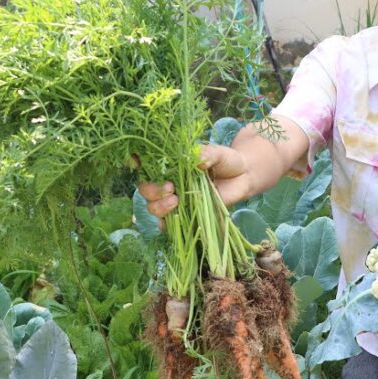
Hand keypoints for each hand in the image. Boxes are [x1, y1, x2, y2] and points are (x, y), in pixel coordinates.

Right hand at [136, 145, 254, 224]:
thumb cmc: (226, 161)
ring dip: (159, 206)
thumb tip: (198, 161)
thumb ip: (206, 155)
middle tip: (170, 188)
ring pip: (152, 206)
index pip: (144, 163)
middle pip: (145, 189)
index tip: (136, 161)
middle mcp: (167, 181)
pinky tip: (170, 221)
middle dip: (152, 190)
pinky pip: (167, 224)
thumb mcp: (217, 153)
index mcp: (170, 163)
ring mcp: (174, 198)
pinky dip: (164, 224)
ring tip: (176, 201)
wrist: (242, 177)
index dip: (135, 162)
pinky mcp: (184, 214)